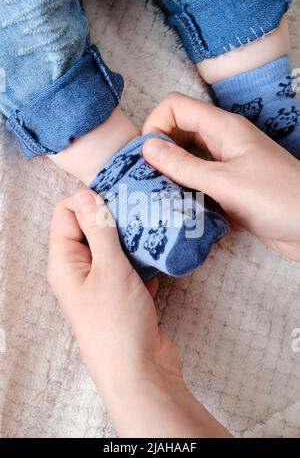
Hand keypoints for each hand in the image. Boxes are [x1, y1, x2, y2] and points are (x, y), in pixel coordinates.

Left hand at [47, 189, 229, 436]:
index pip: (66, 213)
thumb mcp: (108, 268)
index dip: (88, 200)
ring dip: (133, 236)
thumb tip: (84, 193)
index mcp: (65, 261)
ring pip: (114, 247)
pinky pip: (130, 265)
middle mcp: (79, 270)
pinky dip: (143, 258)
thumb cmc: (117, 321)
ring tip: (155, 223)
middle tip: (142, 205)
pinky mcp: (123, 294)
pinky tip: (161, 251)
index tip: (118, 194)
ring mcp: (102, 283)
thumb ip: (98, 229)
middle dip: (115, 216)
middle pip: (91, 228)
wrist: (140, 372)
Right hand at [143, 93, 299, 260]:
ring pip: (187, 161)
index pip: (176, 107)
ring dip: (170, 176)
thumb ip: (184, 165)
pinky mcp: (229, 190)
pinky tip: (178, 209)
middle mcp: (222, 143)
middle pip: (179, 134)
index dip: (155, 125)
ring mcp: (227, 166)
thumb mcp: (225, 181)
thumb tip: (147, 147)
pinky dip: (185, 193)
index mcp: (223, 128)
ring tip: (157, 198)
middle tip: (146, 181)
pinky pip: (198, 184)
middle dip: (158, 153)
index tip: (146, 157)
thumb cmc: (277, 199)